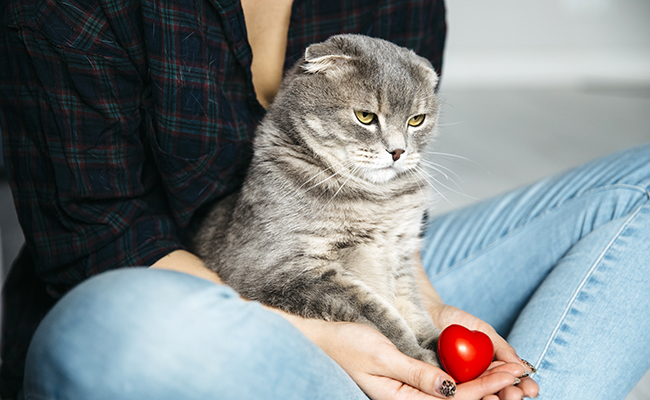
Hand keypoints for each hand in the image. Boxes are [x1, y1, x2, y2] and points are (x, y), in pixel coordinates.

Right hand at [274, 310, 522, 399]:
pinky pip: (445, 381)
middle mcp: (408, 398)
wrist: (322, 328)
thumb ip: (416, 374)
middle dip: (493, 389)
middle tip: (522, 373)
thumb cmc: (345, 339)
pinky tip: (485, 368)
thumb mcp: (380, 355)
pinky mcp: (410, 376)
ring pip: (455, 392)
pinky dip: (468, 375)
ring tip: (512, 372)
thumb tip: (451, 389)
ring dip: (485, 385)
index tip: (509, 371)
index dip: (485, 387)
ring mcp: (410, 388)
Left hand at [428, 303, 539, 399]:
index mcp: (490, 368)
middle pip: (497, 393)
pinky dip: (464, 397)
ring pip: (477, 396)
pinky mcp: (438, 386)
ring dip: (491, 399)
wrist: (421, 311)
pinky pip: (452, 395)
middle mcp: (476, 379)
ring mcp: (457, 383)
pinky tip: (479, 397)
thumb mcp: (480, 330)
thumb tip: (522, 367)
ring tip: (496, 399)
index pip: (510, 382)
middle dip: (509, 396)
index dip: (523, 387)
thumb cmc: (451, 320)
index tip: (530, 389)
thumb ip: (500, 346)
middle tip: (514, 396)